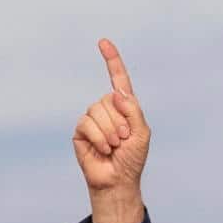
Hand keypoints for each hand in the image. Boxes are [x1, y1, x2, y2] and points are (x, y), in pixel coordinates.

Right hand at [74, 38, 151, 222]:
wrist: (118, 180)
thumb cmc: (132, 158)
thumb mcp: (142, 133)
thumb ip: (133, 110)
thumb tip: (115, 92)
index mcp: (123, 106)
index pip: (117, 79)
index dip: (111, 60)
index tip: (103, 42)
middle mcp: (106, 108)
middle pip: (108, 100)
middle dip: (120, 122)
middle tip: (124, 140)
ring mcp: (91, 119)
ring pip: (97, 111)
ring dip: (110, 132)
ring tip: (114, 146)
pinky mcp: (80, 130)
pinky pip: (86, 123)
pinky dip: (99, 138)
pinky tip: (104, 150)